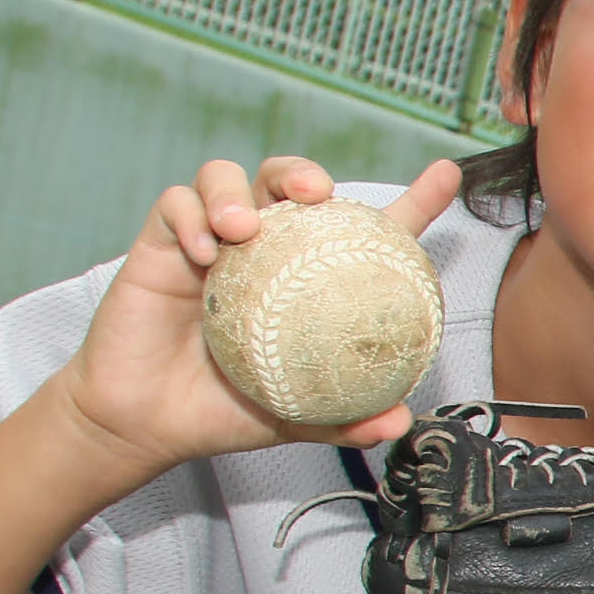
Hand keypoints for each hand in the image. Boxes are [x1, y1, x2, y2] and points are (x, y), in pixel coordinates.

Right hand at [50, 156, 457, 476]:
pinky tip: (204, 253)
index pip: (363, 229)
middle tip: (314, 192)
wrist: (146, 422)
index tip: (447, 177)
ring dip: (237, 189)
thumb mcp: (295, 418)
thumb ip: (347, 419)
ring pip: (225, 178)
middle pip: (286, 182)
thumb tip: (398, 420)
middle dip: (302, 172)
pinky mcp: (160, 244)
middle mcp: (262, 249)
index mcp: (306, 279)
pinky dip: (191, 217)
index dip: (411, 200)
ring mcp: (210, 242)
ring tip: (244, 227)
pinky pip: (174, 207)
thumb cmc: (223, 410)